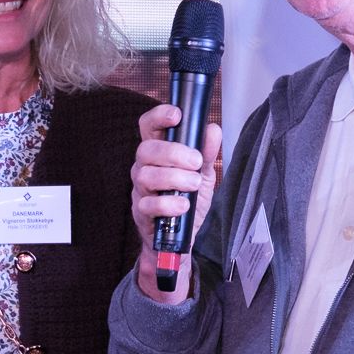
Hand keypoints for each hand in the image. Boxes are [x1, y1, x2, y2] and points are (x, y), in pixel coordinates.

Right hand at [130, 103, 222, 303]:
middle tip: (196, 162)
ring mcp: (140, 190)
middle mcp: (144, 167)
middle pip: (146, 149)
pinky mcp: (141, 212)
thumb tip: (212, 129)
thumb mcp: (203, 174)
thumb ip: (207, 153)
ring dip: (174, 178)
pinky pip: (148, 204)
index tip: (176, 115)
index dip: (158, 116)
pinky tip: (184, 205)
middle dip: (173, 152)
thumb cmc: (187, 200)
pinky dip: (168, 203)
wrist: (181, 238)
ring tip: (193, 185)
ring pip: (146, 175)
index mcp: (158, 152)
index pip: (149, 126)